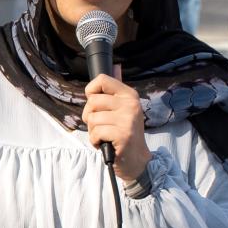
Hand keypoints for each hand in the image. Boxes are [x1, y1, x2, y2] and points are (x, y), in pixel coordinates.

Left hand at [83, 67, 148, 183]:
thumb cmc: (123, 134)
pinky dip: (95, 141)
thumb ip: (114, 92)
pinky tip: (105, 144)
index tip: (95, 105)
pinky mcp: (123, 134)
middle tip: (101, 126)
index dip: (91, 92)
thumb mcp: (122, 110)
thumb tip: (114, 66)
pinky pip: (95, 133)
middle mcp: (130, 104)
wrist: (137, 160)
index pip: (102, 79)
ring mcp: (128, 119)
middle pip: (92, 101)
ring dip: (93, 131)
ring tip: (105, 136)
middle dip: (90, 117)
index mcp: (129, 95)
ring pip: (92, 118)